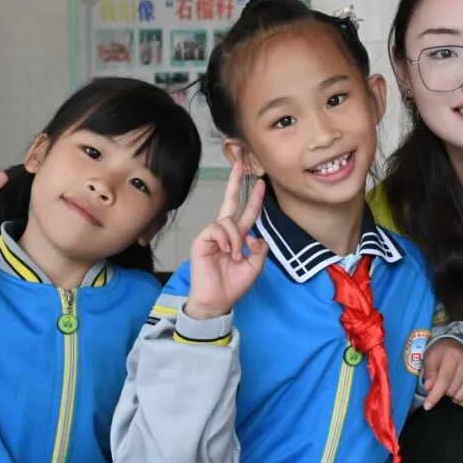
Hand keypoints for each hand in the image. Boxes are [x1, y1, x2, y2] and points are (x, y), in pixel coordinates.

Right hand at [185, 164, 268, 319]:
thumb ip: (259, 249)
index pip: (247, 213)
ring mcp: (212, 235)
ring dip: (236, 238)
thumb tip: (254, 236)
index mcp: (238, 237)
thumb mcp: (256, 266)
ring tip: (236, 256)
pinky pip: (217, 228)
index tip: (260, 183)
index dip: (254, 199)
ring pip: (228, 221)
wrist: (217, 299)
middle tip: (240, 164)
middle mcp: (225, 232)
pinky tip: (227, 252)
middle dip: (235, 182)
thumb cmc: (233, 284)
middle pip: (230, 201)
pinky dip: (226, 240)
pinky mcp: (201, 239)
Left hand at [420, 338, 462, 410]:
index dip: (435, 395)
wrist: (455, 347)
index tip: (427, 406)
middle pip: (452, 390)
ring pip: (461, 396)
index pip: (444, 380)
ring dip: (452, 395)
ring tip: (450, 385)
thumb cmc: (441, 354)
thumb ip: (429, 373)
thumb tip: (429, 387)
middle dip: (442, 391)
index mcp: (453, 356)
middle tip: (440, 383)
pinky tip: (458, 393)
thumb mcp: (430, 358)